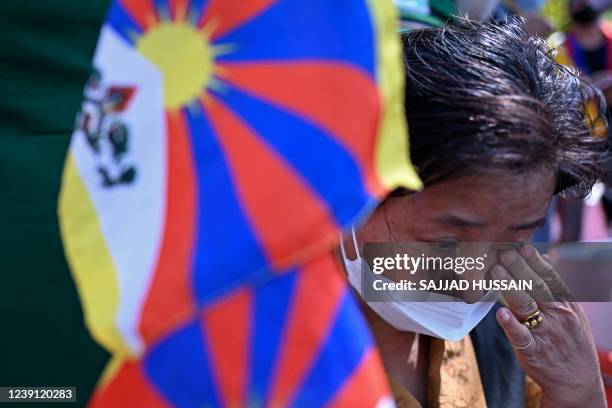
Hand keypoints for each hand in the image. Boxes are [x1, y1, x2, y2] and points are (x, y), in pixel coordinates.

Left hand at [492, 245, 605, 407]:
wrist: (576, 380)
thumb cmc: (569, 340)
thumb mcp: (571, 311)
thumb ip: (556, 285)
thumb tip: (546, 257)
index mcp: (565, 304)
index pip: (549, 277)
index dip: (534, 261)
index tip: (521, 246)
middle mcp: (557, 315)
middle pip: (536, 287)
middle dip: (519, 268)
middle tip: (503, 252)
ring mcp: (545, 333)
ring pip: (526, 307)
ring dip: (510, 288)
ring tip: (496, 272)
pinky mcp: (532, 351)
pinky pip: (521, 336)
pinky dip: (510, 325)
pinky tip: (500, 313)